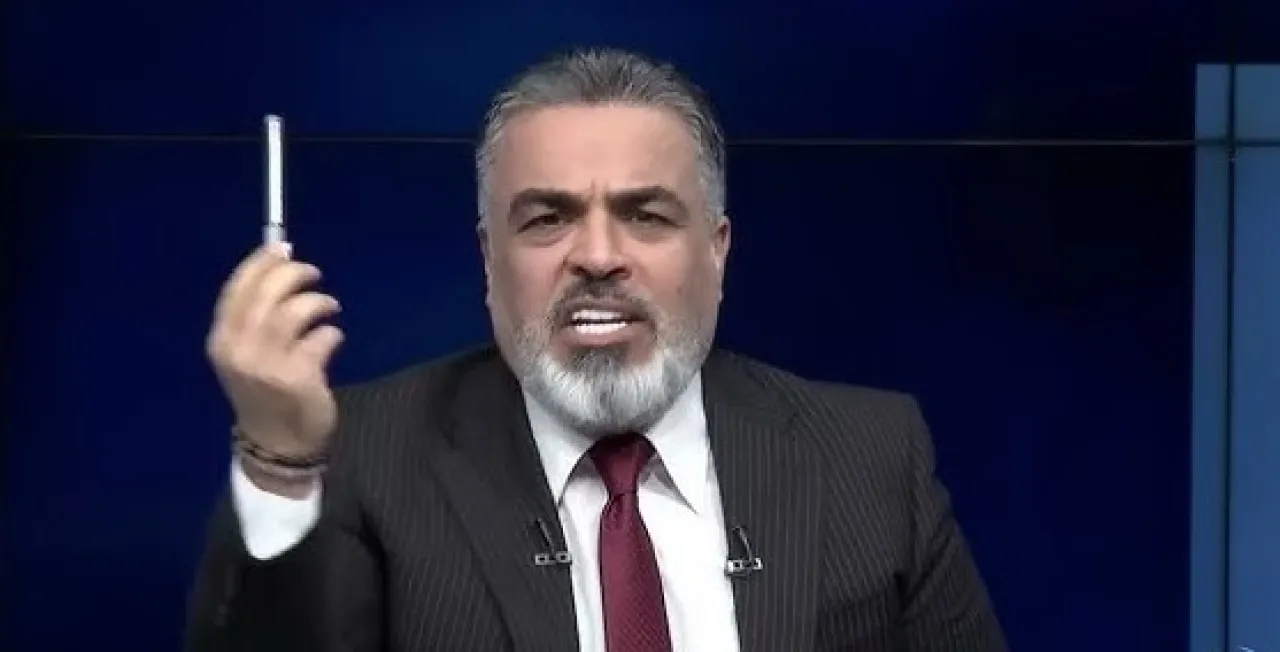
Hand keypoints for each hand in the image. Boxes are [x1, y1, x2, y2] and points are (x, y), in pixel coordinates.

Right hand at [206, 244, 343, 457]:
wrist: (276, 444)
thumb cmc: (264, 391)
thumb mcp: (246, 354)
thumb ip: (256, 316)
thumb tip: (280, 264)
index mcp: (221, 340)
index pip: (237, 288)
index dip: (261, 262)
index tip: (282, 247)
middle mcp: (239, 351)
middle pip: (266, 293)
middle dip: (293, 274)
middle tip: (313, 273)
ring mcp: (268, 366)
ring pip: (295, 311)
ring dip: (318, 302)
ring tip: (329, 306)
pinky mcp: (299, 378)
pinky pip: (322, 338)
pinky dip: (332, 333)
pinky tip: (332, 340)